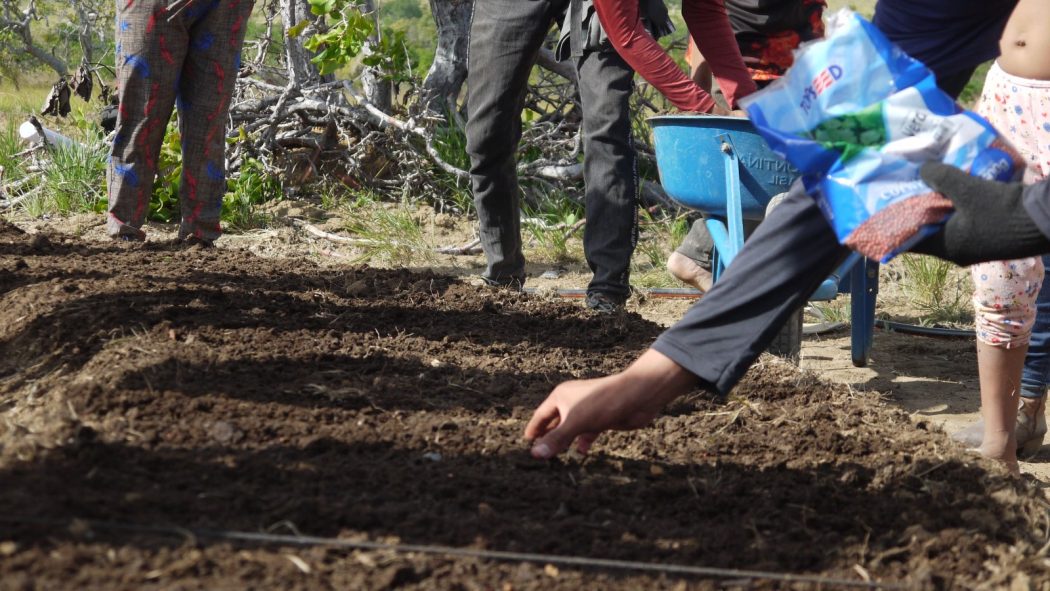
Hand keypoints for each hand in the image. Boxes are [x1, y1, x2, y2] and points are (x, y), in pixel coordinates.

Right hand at [524, 350, 697, 458]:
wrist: (636, 396)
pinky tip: (582, 451)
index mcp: (561, 396)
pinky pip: (588, 431)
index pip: (541, 414)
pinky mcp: (602, 418)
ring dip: (566, 440)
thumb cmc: (603, 403)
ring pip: (572, 427)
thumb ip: (556, 439)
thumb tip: (535, 455)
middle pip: (555, 421)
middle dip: (549, 435)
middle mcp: (572, 401)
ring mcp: (588, 410)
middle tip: (539, 451)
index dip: (534, 428)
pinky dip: (583, 441)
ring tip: (557, 454)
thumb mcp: (576, 423)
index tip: (527, 440)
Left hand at [910, 162, 1049, 265]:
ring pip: (948, 224)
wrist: (1046, 219)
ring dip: (939, 206)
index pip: (910, 240)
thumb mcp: (967, 189)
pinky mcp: (990, 236)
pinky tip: (955, 188)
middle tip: (906, 189)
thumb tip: (922, 170)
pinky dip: (957, 207)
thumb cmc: (1002, 209)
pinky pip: (965, 221)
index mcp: (946, 248)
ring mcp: (975, 245)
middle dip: (918, 210)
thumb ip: (940, 177)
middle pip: (928, 230)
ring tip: (927, 184)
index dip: (897, 223)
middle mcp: (957, 251)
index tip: (886, 206)